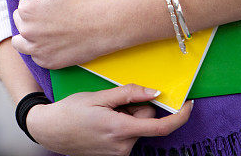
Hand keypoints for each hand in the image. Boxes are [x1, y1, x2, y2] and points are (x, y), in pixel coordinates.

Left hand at [12, 0, 117, 67]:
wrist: (107, 24)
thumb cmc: (85, 0)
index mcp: (28, 11)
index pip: (22, 2)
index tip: (53, 0)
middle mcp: (29, 32)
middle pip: (20, 21)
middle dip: (32, 15)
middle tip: (54, 13)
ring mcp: (38, 50)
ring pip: (21, 41)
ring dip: (29, 33)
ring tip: (49, 27)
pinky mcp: (49, 63)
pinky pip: (34, 56)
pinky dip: (40, 48)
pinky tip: (55, 40)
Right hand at [25, 83, 192, 155]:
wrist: (50, 131)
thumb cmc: (71, 111)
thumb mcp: (99, 96)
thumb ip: (128, 94)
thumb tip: (155, 92)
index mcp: (121, 130)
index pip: (161, 127)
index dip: (180, 117)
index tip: (189, 104)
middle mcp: (123, 146)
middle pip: (146, 121)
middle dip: (137, 107)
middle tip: (114, 101)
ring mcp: (119, 153)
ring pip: (137, 127)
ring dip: (126, 115)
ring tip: (103, 111)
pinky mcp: (115, 155)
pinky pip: (128, 135)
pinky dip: (121, 124)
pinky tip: (102, 120)